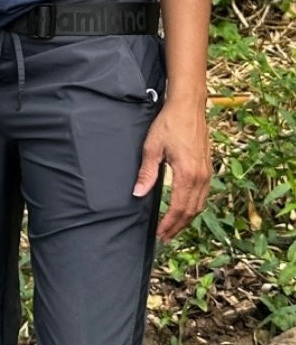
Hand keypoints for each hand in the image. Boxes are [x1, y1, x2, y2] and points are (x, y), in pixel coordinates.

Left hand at [134, 98, 211, 241]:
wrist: (188, 107)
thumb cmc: (169, 124)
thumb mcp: (152, 148)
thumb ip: (146, 173)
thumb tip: (138, 194)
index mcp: (187, 174)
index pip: (179, 208)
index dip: (169, 224)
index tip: (160, 235)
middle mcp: (201, 177)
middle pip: (191, 211)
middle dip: (178, 227)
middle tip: (165, 238)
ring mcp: (207, 172)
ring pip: (199, 205)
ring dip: (186, 219)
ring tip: (173, 229)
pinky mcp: (207, 167)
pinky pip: (203, 195)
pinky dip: (193, 207)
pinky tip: (184, 210)